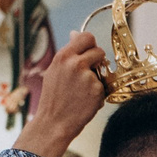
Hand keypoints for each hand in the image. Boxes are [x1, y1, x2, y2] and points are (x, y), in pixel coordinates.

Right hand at [16, 33, 107, 156]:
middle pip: (98, 50)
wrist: (54, 123)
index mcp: (63, 56)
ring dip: (96, 79)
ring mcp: (88, 77)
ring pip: (102, 70)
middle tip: (87, 74)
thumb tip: (74, 33)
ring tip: (81, 92)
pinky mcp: (98, 90)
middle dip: (97, 60)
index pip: (86, 37)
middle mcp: (76, 63)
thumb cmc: (54, 98)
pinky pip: (103, 87)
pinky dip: (97, 95)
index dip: (90, 44)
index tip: (89, 52)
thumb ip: (68, 53)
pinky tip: (85, 102)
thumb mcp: (55, 70)